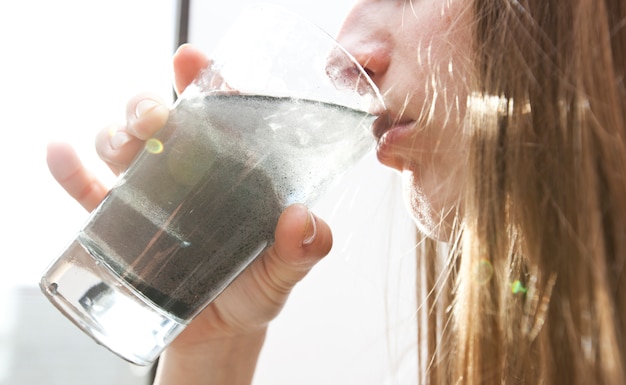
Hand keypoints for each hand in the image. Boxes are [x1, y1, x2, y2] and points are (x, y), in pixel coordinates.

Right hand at [46, 44, 332, 383]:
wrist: (220, 331)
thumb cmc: (256, 288)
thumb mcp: (286, 269)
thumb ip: (304, 248)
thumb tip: (301, 219)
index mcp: (233, 169)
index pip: (219, 113)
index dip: (205, 81)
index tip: (191, 62)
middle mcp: (188, 171)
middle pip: (161, 121)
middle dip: (150, 106)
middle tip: (156, 115)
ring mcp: (150, 195)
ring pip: (121, 146)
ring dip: (115, 133)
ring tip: (124, 141)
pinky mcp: (119, 223)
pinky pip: (87, 190)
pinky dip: (71, 170)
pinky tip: (61, 153)